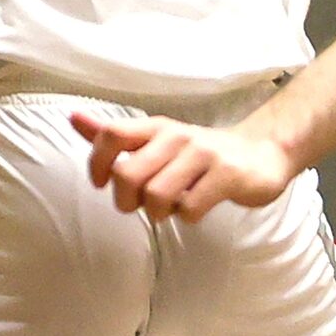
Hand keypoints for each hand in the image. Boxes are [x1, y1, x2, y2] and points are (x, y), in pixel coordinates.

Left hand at [71, 110, 295, 221]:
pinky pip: (191, 208)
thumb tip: (73, 118)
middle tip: (139, 206)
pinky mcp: (226, 175)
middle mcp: (175, 136)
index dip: (98, 164)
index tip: (104, 184)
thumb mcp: (156, 139)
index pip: (110, 136)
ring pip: (156, 195)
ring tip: (169, 207)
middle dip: (126, 201)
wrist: (262, 152)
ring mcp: (202, 154)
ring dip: (157, 212)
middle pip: (128, 173)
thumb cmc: (198, 153)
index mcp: (154, 127)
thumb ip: (115, 135)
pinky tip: (195, 209)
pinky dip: (187, 217)